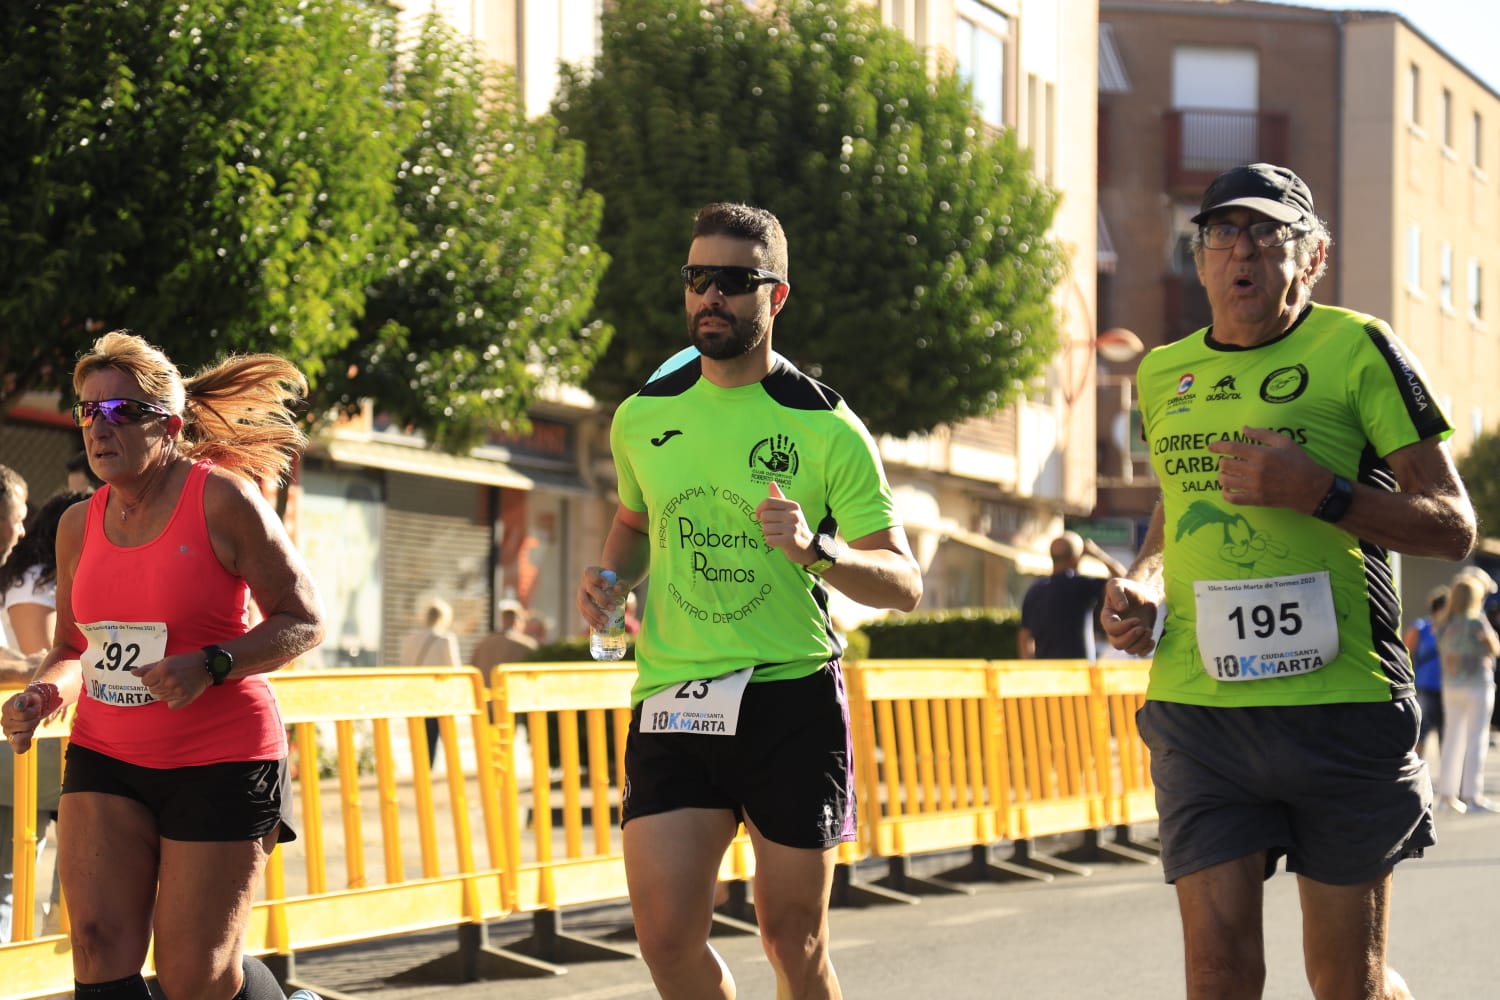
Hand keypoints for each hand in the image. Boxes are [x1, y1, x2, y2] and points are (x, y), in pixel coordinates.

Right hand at [3, 684, 56, 753]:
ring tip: (31, 722)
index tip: (36, 706)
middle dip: (36, 719)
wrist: (30, 708)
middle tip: (35, 714)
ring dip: (33, 728)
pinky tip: (28, 733)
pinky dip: (27, 743)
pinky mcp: (12, 742)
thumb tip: (19, 705)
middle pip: (27, 725)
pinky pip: (19, 749)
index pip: (23, 715)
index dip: (35, 711)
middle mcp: (4, 722)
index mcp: (7, 709)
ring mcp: (7, 732)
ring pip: (25, 735)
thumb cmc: (30, 702)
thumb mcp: (29, 696)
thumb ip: (23, 699)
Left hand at [131, 652, 209, 709]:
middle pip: (152, 690)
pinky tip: (178, 693)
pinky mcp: (185, 698)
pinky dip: (173, 701)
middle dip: (158, 685)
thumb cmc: (184, 662)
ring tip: (175, 685)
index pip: (145, 681)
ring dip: (165, 693)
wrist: (205, 666)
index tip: (159, 675)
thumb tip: (133, 673)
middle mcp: (169, 681)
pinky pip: (171, 705)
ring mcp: (177, 691)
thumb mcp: (166, 661)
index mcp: (163, 670)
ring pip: (161, 698)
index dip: (150, 678)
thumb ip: (148, 668)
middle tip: (169, 679)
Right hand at [576, 566, 622, 630]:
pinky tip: (600, 627)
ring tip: (606, 621)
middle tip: (613, 608)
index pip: (591, 574)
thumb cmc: (615, 583)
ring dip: (594, 613)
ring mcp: (581, 595)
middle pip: (589, 590)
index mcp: (591, 573)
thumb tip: (617, 589)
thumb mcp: (620, 581)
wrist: (609, 588)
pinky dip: (592, 621)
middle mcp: (584, 583)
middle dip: (601, 600)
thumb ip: (621, 584)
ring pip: (584, 604)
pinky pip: (584, 614)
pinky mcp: (582, 607)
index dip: (597, 579)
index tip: (607, 584)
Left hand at [756, 481, 814, 565]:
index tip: (758, 515)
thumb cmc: (795, 527)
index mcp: (793, 505)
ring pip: (765, 529)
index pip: (768, 501)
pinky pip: (769, 540)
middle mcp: (793, 515)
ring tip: (778, 535)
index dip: (759, 509)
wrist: (809, 548)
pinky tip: (779, 542)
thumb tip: (771, 482)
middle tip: (774, 528)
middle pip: (764, 515)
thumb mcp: (790, 511)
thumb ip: (779, 498)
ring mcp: (792, 528)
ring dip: (768, 534)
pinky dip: (771, 542)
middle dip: (765, 524)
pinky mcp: (790, 540)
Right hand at [1100, 578, 1161, 656]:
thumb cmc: (1129, 588)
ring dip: (1140, 643)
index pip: (1111, 629)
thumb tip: (1121, 608)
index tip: (1137, 620)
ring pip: (1129, 650)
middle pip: (1117, 644)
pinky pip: (1139, 653)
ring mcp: (1126, 636)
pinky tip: (1152, 639)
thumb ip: (1116, 593)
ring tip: (1149, 631)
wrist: (1144, 594)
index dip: (1124, 627)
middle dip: (1132, 638)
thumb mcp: (1118, 583)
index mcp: (1107, 617)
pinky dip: (1146, 650)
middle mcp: (1114, 630)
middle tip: (1143, 627)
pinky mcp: (1138, 640)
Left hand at [1208, 426, 1329, 512]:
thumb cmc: (1298, 461)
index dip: (1218, 446)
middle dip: (1223, 461)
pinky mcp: (1256, 499)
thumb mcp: (1284, 442)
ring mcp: (1254, 487)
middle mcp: (1255, 471)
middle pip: (1225, 465)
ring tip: (1227, 474)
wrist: (1310, 487)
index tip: (1210, 446)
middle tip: (1227, 461)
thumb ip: (1262, 434)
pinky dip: (1226, 493)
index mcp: (1261, 455)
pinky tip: (1227, 489)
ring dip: (1222, 476)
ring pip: (1226, 481)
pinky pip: (1233, 498)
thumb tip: (1244, 428)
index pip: (1232, 449)